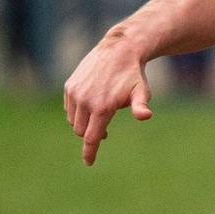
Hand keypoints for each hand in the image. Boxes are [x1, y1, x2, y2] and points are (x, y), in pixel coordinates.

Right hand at [63, 34, 153, 165]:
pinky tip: (90, 106)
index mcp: (102, 107)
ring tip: (99, 116)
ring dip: (84, 124)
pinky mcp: (70, 86)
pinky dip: (77, 113)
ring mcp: (75, 93)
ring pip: (74, 121)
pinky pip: (69, 108)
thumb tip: (145, 116)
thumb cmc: (133, 75)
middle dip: (91, 135)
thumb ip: (141, 106)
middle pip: (81, 131)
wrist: (118, 50)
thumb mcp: (141, 92)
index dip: (90, 152)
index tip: (89, 163)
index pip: (91, 137)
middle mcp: (84, 101)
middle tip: (105, 131)